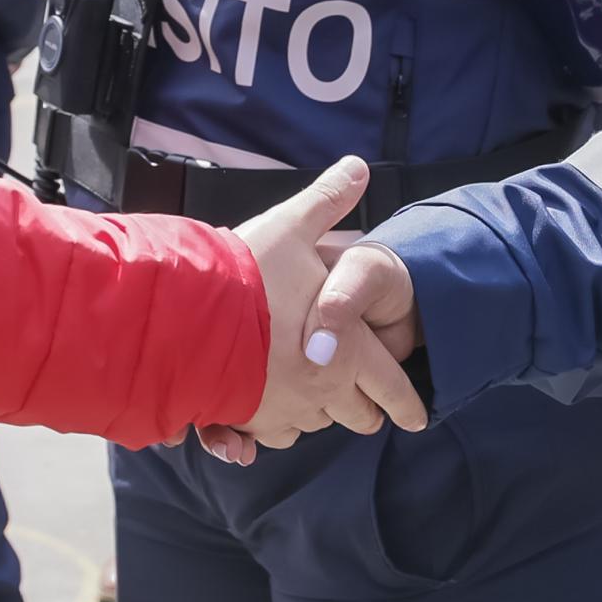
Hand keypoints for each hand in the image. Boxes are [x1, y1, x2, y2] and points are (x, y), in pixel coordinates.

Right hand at [197, 161, 428, 463]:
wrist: (184, 315)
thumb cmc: (247, 274)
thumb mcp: (291, 230)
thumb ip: (327, 202)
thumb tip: (358, 166)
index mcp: (348, 349)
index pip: (391, 386)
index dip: (407, 402)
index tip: (417, 417)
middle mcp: (322, 389)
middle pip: (357, 416)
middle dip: (364, 411)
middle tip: (367, 408)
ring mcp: (284, 410)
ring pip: (314, 426)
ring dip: (318, 414)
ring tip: (316, 401)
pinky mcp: (247, 419)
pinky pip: (272, 435)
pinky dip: (276, 426)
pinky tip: (270, 410)